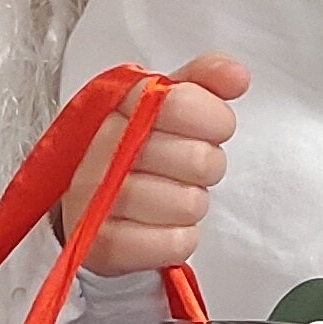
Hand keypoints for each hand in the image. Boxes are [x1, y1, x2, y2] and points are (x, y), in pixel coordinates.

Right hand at [71, 56, 247, 276]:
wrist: (86, 209)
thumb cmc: (131, 156)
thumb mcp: (163, 108)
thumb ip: (203, 82)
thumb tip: (236, 76)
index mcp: (116, 107)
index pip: (180, 102)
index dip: (212, 118)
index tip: (209, 127)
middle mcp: (100, 149)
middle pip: (198, 159)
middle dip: (204, 165)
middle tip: (184, 168)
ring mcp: (96, 199)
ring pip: (191, 204)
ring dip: (190, 203)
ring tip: (168, 196)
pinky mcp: (104, 247)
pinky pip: (177, 242)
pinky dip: (179, 237)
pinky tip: (161, 225)